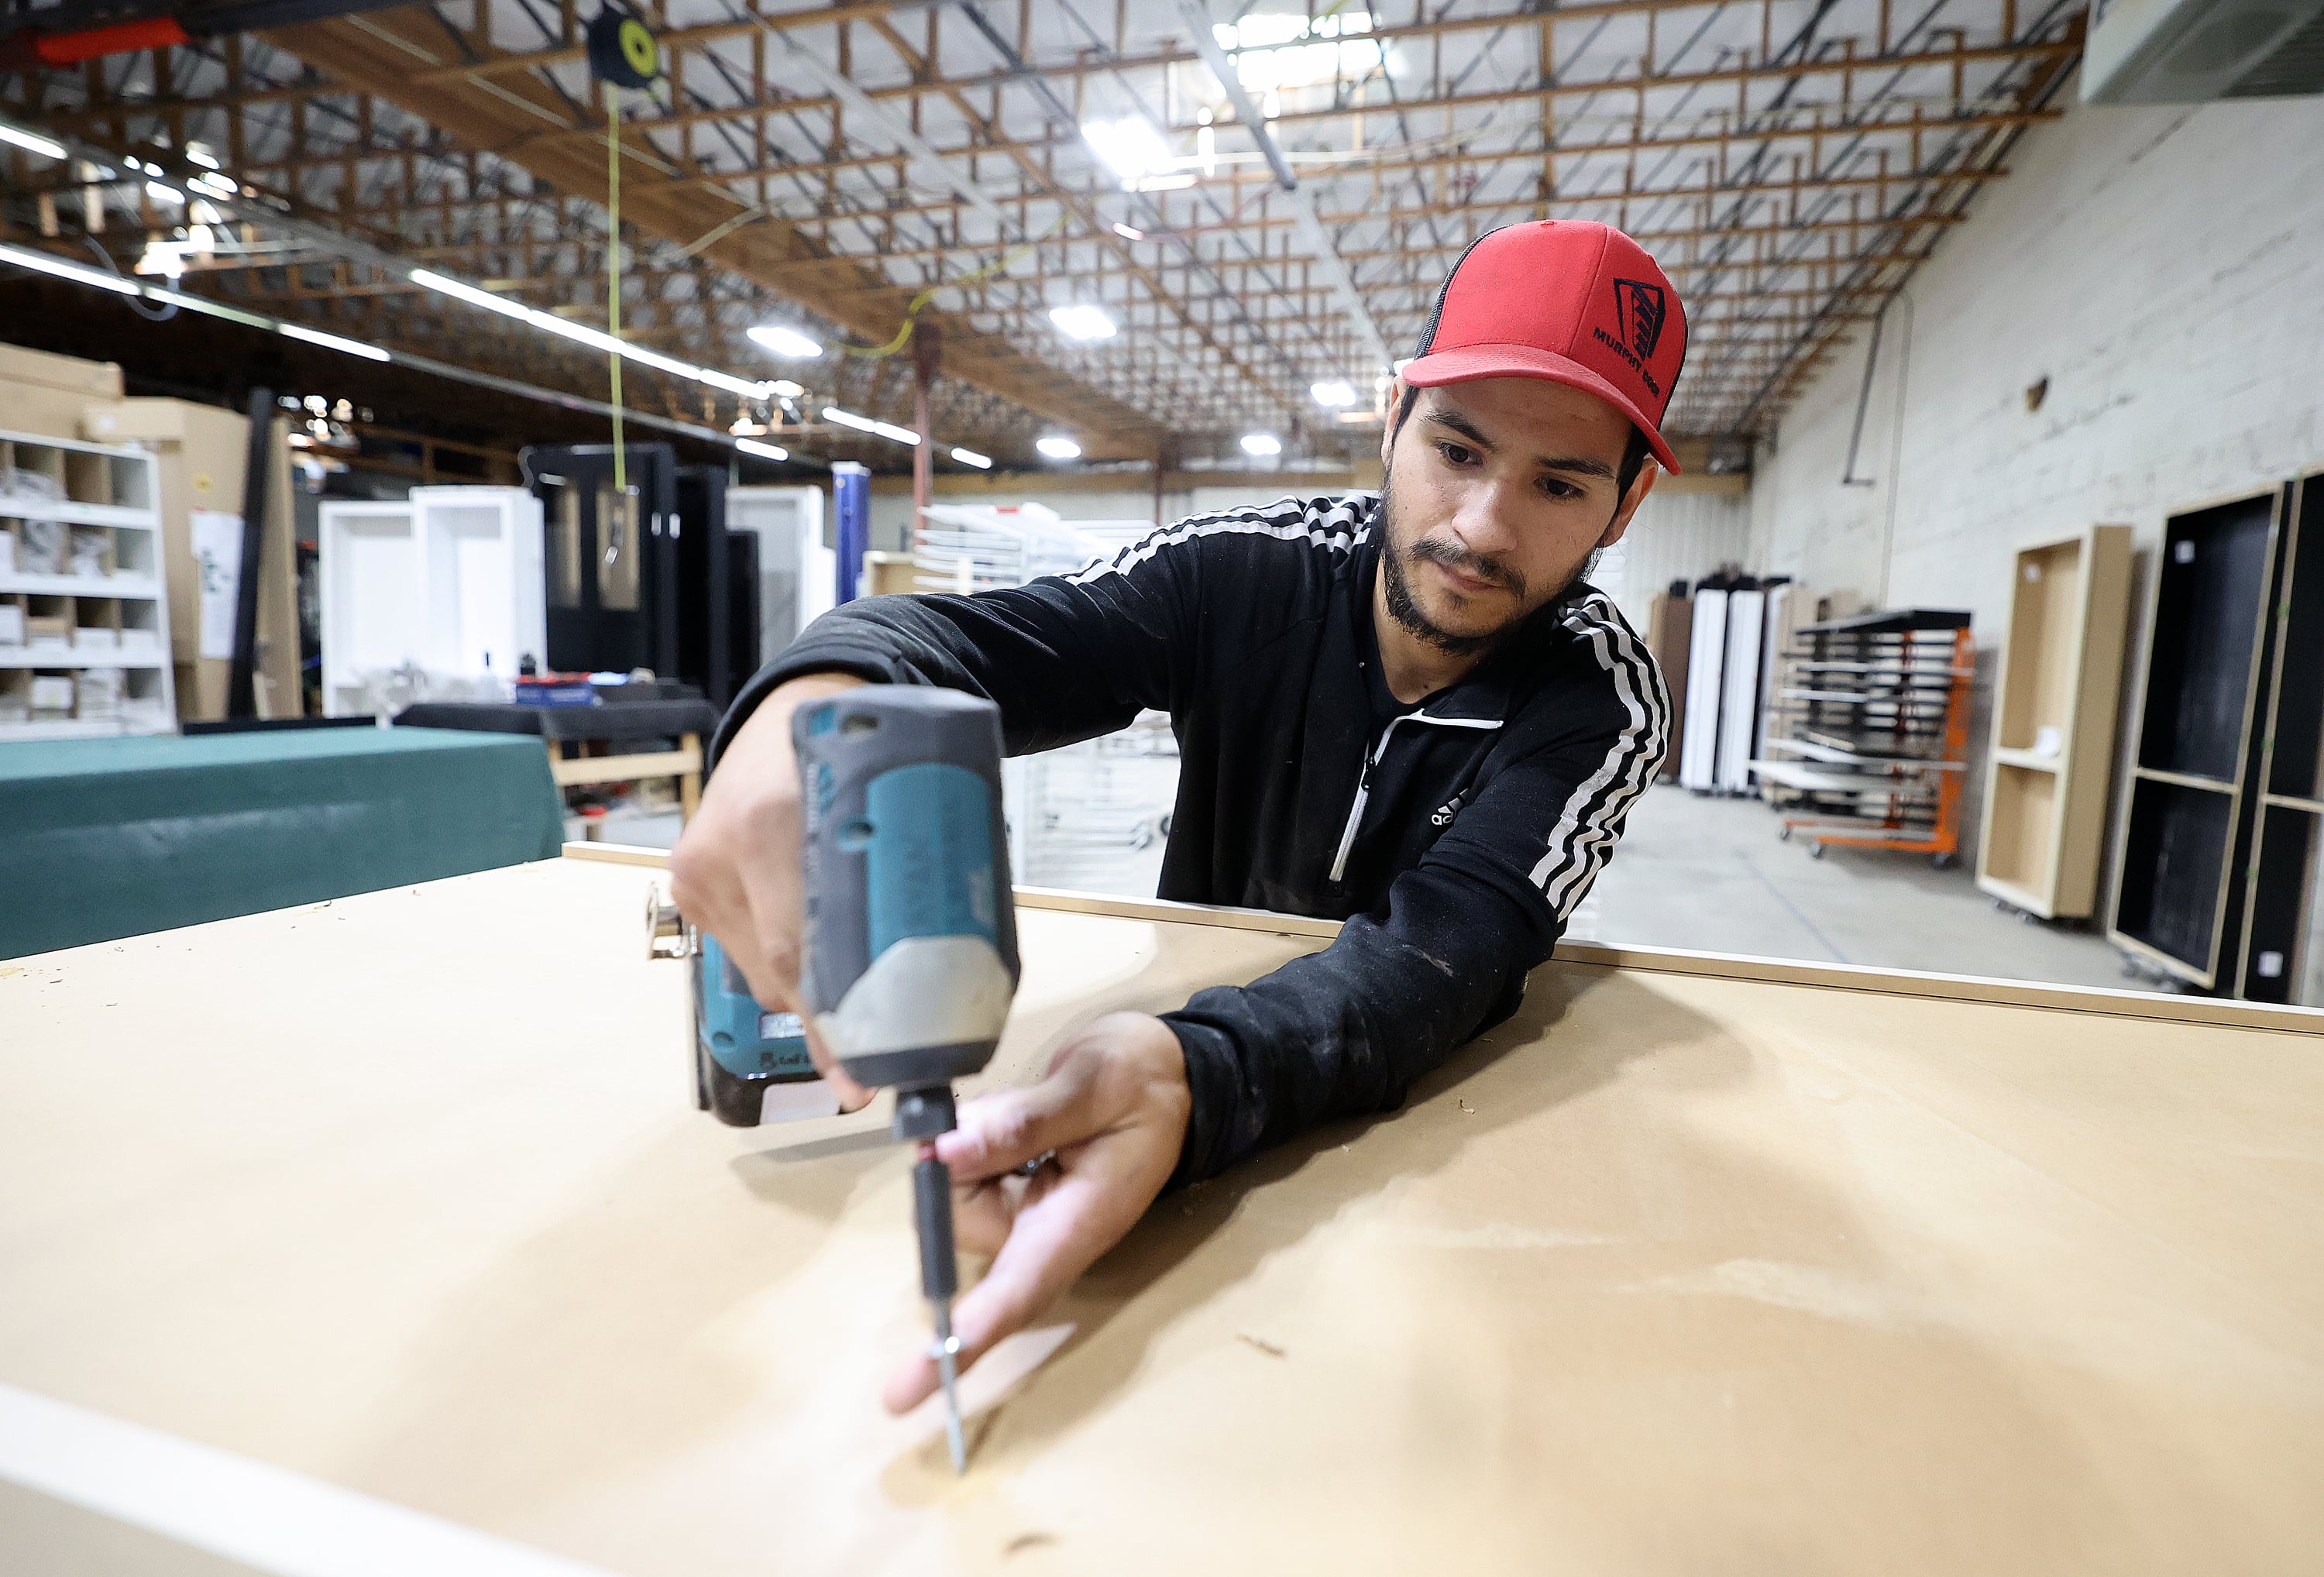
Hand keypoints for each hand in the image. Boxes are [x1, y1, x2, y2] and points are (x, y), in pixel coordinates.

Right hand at [669, 672, 871, 1108]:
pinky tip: (815, 961)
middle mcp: (724, 846)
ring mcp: (697, 865)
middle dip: (829, 1024)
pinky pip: (739, 948)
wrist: (796, 703)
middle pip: (777, 972)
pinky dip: (781, 964)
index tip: (864, 1074)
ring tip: (852, 997)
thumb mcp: (891, 806)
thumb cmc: (859, 755)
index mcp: (775, 820)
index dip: (835, 1022)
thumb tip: (942, 981)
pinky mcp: (687, 877)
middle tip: (869, 1066)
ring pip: (757, 971)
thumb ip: (903, 881)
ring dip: (807, 991)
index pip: (798, 950)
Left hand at [882, 1012, 1190, 1413]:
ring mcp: (1020, 1219)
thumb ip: (1024, 1122)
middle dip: (957, 1165)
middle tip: (1007, 1113)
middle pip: (958, 1224)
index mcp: (1081, 1222)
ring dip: (965, 1144)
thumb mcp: (1095, 1085)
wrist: (1165, 1075)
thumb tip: (947, 1152)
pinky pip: (953, 1172)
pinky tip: (1011, 1121)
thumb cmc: (1141, 1081)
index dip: (969, 1334)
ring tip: (1024, 1112)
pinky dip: (966, 1140)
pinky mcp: (1004, 1198)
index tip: (924, 1376)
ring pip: (948, 1193)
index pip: (1020, 1289)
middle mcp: (1043, 1235)